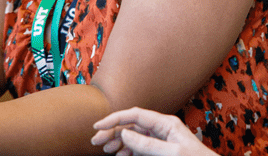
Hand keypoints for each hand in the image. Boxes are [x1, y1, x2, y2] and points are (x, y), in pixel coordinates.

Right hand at [91, 107, 217, 155]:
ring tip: (105, 149)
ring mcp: (160, 139)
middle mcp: (161, 128)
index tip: (97, 126)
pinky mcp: (159, 150)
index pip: (135, 115)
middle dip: (112, 131)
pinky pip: (139, 146)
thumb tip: (125, 133)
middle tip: (95, 141)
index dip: (114, 118)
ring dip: (118, 141)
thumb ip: (147, 144)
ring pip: (133, 136)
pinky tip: (120, 155)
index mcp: (165, 123)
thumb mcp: (171, 153)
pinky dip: (127, 150)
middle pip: (131, 124)